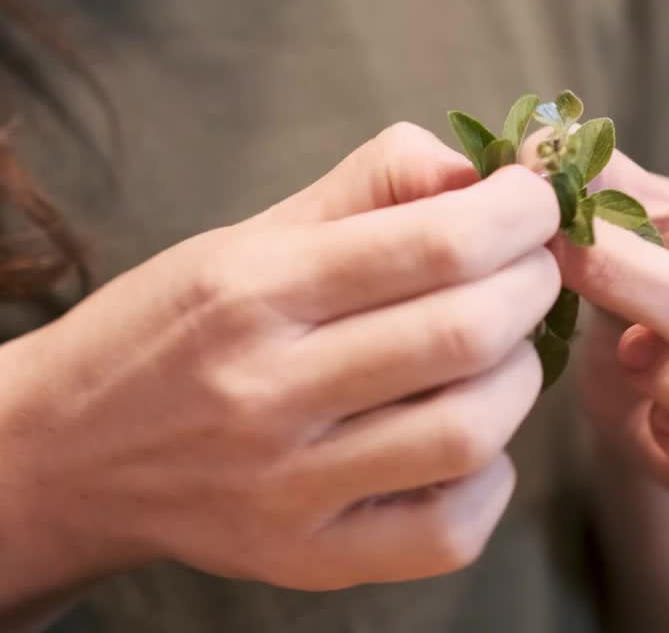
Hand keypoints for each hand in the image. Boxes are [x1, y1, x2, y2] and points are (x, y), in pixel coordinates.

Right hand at [0, 123, 560, 598]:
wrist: (70, 452)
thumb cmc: (180, 327)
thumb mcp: (254, 234)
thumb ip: (374, 185)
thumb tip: (484, 172)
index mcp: (254, 290)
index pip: (438, 242)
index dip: (521, 213)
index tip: (535, 203)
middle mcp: (265, 393)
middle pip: (468, 333)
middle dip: (535, 285)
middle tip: (532, 268)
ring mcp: (287, 490)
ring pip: (471, 432)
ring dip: (520, 377)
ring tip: (501, 349)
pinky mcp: (308, 560)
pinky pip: (450, 530)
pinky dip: (491, 476)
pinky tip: (470, 439)